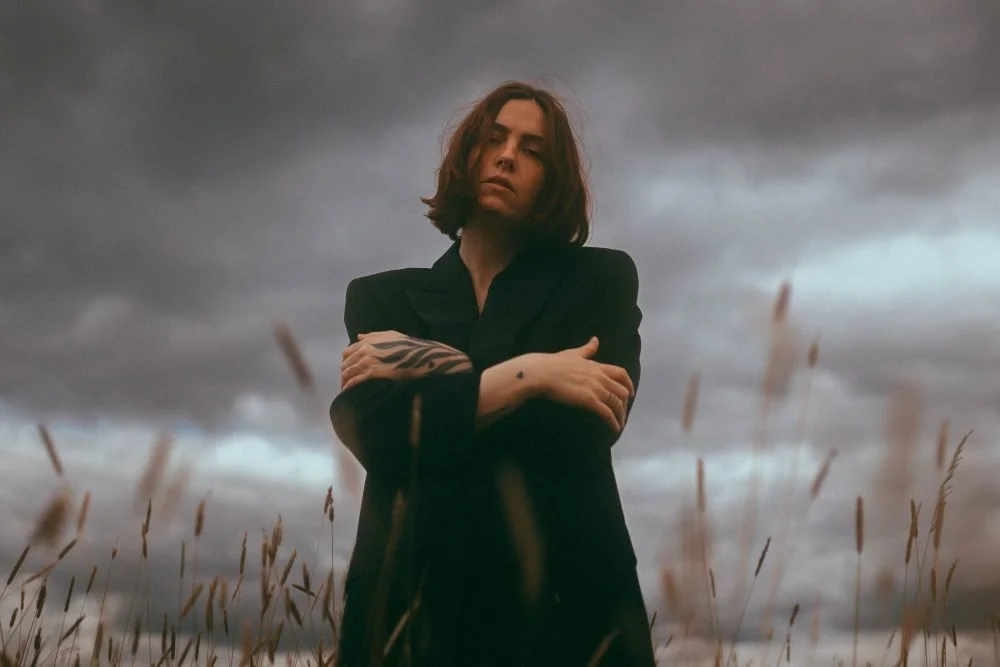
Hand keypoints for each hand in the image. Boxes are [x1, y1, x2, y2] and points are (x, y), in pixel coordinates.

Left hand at [340, 330, 472, 390]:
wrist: (422, 358)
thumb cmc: (410, 347)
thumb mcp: (392, 335)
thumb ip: (373, 336)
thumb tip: (358, 336)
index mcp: (368, 341)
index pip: (347, 353)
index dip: (347, 363)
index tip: (348, 372)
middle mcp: (365, 350)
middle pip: (346, 364)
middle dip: (345, 375)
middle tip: (347, 385)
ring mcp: (367, 361)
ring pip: (347, 373)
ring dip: (345, 383)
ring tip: (348, 391)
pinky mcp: (371, 373)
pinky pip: (354, 381)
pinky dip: (349, 388)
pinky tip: (349, 394)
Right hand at [524, 336, 634, 431]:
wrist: (543, 373)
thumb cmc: (554, 363)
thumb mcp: (574, 354)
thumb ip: (587, 349)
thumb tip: (595, 339)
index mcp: (597, 366)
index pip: (621, 374)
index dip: (629, 384)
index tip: (631, 393)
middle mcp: (600, 377)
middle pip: (622, 391)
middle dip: (625, 404)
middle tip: (622, 413)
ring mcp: (596, 389)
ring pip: (617, 404)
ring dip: (620, 416)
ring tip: (619, 424)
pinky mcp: (589, 400)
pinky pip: (607, 413)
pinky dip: (614, 422)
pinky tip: (614, 429)